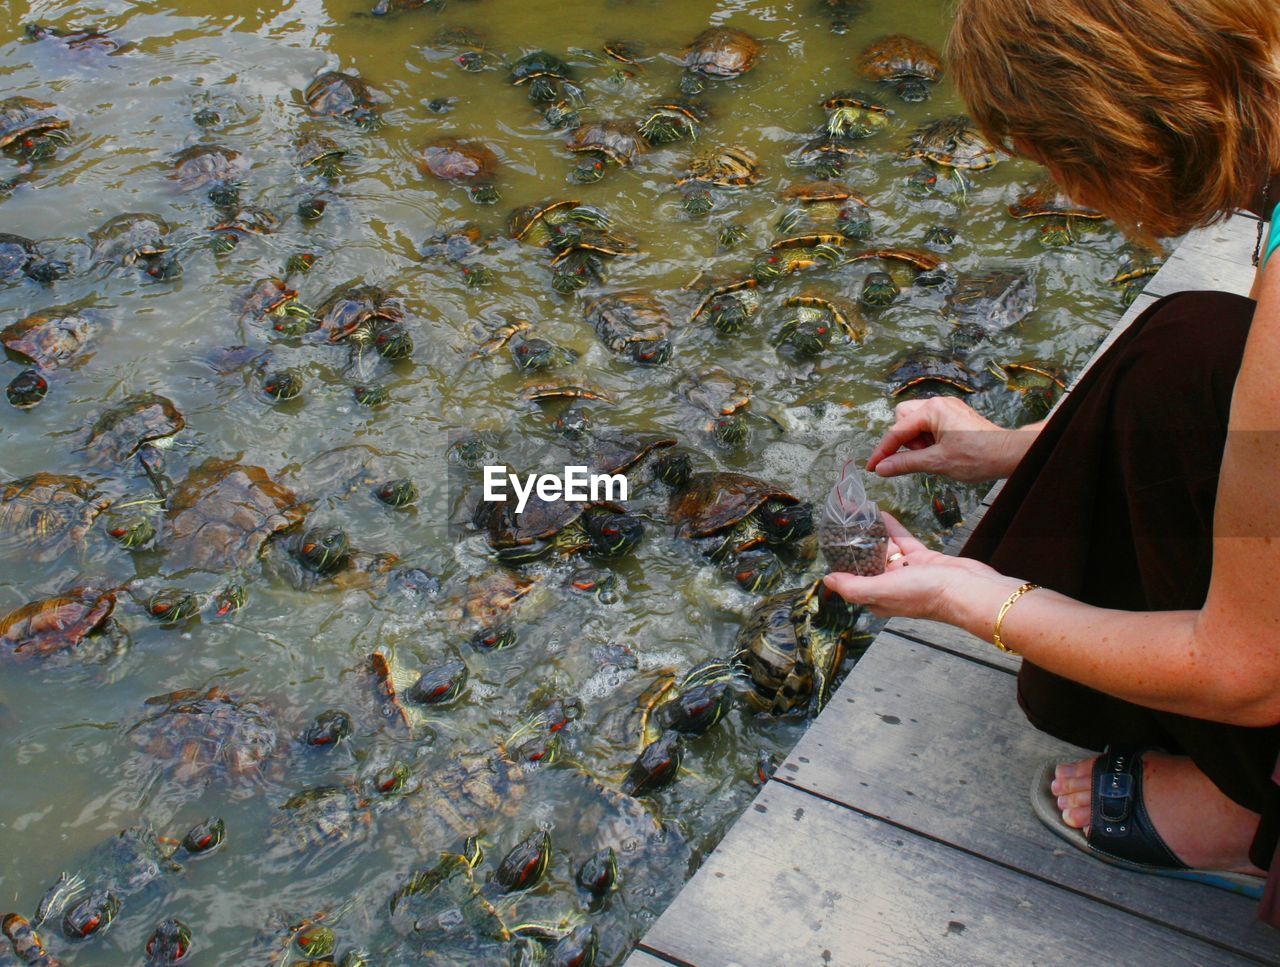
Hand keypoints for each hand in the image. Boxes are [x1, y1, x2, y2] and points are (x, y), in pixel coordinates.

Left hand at [824, 512, 1003, 621]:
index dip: (842, 565)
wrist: (969, 589)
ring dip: (873, 532)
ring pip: (885, 549)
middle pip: (868, 562)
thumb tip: (829, 580)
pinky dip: (893, 528)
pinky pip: (903, 541)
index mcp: (879, 598)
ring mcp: (908, 572)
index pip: (854, 581)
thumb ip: (855, 587)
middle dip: (855, 544)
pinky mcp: (923, 559)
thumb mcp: (883, 590)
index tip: (831, 544)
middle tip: (842, 523)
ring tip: (858, 514)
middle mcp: (892, 586)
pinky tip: (881, 513)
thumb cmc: (926, 593)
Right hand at [866, 397, 1038, 482]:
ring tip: (935, 456)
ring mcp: (948, 408)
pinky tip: (942, 452)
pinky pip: (930, 425)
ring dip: (917, 441)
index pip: (897, 431)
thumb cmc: (978, 456)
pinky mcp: (954, 416)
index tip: (873, 467)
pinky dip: (929, 439)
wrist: (1009, 454)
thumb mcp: (937, 462)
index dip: (883, 451)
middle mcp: (938, 403)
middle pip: (903, 418)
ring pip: (916, 422)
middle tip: (921, 456)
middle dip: (905, 439)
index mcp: (932, 410)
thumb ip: (905, 463)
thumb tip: (882, 468)